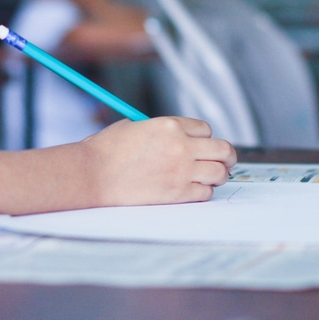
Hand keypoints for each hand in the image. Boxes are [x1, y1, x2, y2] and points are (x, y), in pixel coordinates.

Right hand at [78, 116, 235, 206]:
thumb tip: (179, 136)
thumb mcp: (134, 126)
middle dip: (226, 156)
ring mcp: (181, 171)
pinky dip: (203, 192)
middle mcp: (181, 146)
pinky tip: (193, 190)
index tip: (200, 145)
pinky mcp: (178, 194)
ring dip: (217, 175)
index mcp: (170, 125)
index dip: (203, 138)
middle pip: (223, 149)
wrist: (93, 175)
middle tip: (224, 161)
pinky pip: (206, 193)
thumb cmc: (106, 150)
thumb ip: (160, 130)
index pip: (205, 129)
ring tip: (209, 177)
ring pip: (220, 173)